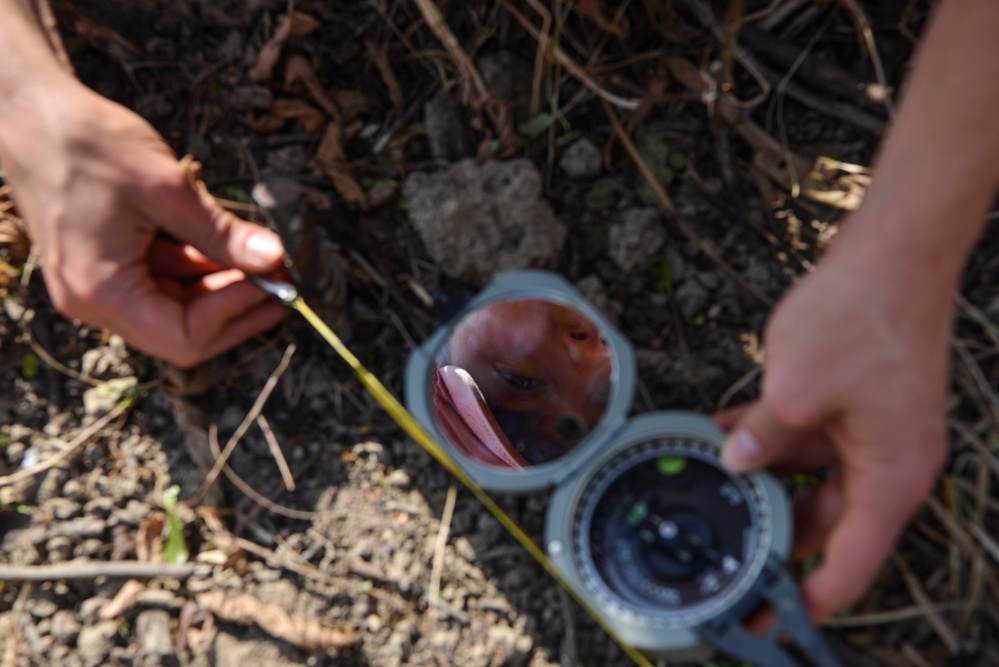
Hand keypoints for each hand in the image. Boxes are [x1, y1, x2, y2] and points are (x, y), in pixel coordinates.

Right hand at [0, 77, 287, 366]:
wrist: (29, 113)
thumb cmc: (84, 143)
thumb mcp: (165, 187)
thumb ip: (220, 232)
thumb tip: (274, 259)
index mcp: (100, 291)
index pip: (184, 338)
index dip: (237, 315)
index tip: (277, 284)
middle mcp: (94, 301)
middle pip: (183, 331)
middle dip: (238, 304)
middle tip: (283, 276)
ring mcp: (98, 286)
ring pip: (177, 307)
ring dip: (223, 286)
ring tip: (266, 258)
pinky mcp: (106, 266)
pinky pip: (163, 281)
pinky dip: (199, 268)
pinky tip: (230, 245)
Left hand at [717, 233, 951, 621]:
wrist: (894, 254)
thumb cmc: (862, 318)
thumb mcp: (793, 390)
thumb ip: (762, 439)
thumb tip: (738, 465)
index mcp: (890, 478)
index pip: (850, 563)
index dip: (808, 600)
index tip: (770, 622)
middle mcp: (888, 464)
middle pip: (827, 525)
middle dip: (774, 537)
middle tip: (728, 558)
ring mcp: (873, 433)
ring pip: (811, 479)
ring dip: (763, 482)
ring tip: (711, 487)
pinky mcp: (856, 405)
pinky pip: (808, 439)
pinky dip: (770, 442)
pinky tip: (722, 436)